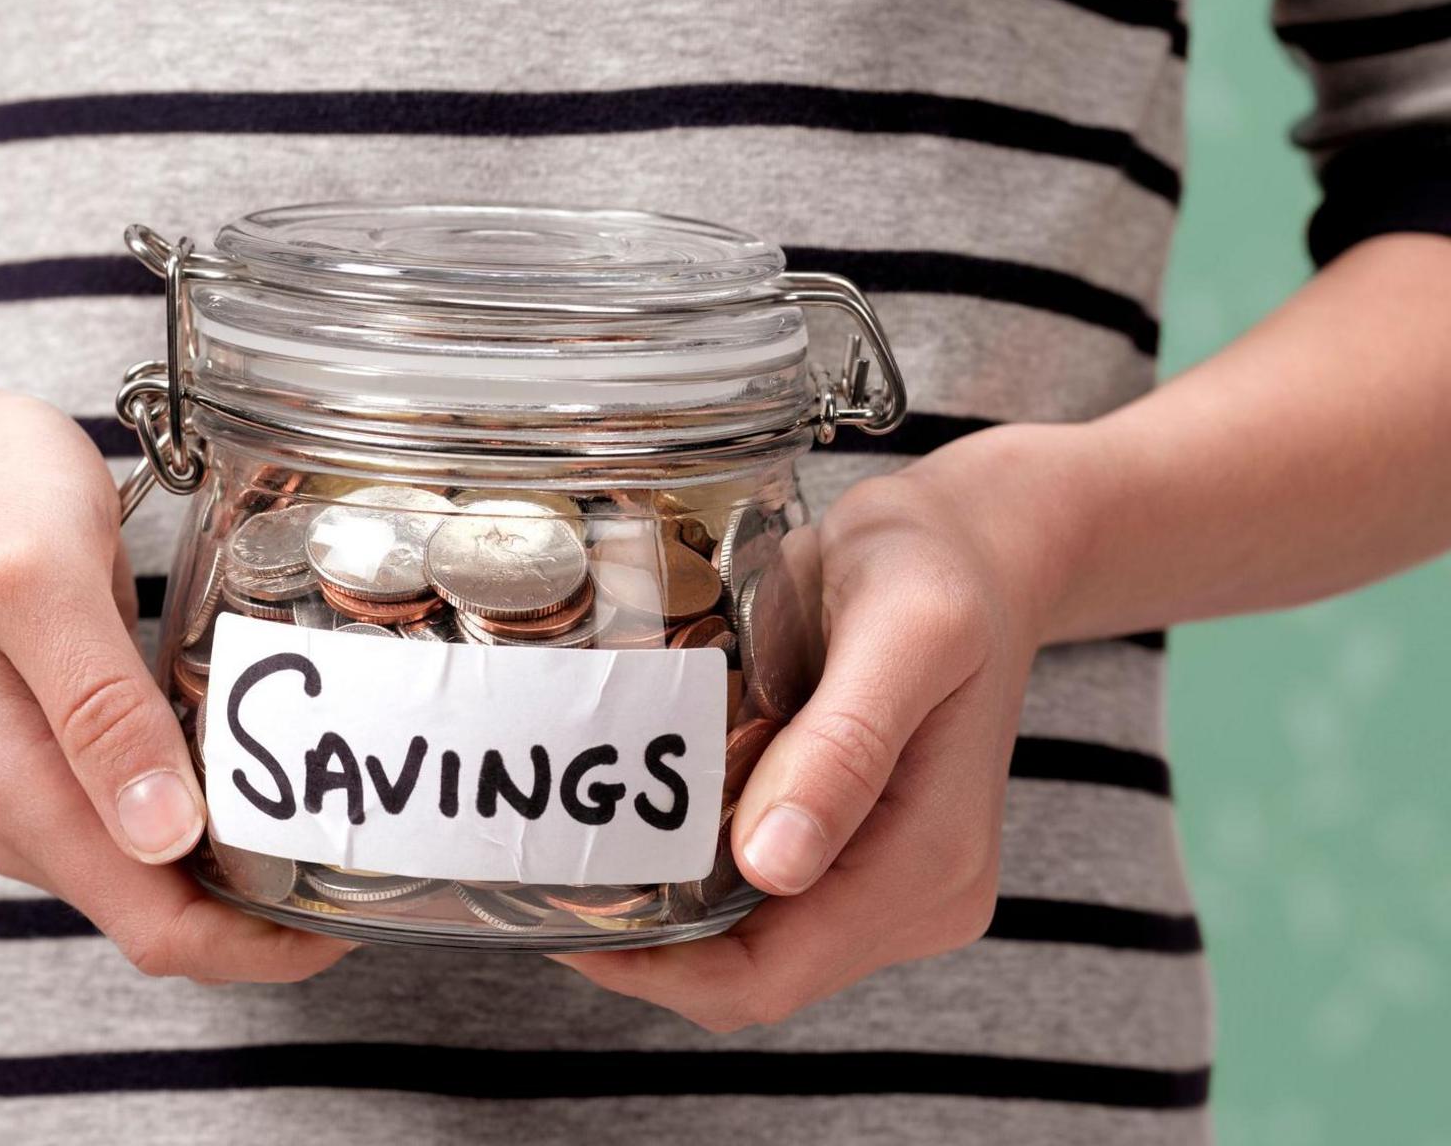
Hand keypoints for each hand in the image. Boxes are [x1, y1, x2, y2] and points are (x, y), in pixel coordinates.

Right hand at [0, 335, 350, 982]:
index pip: (157, 929)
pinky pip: (156, 819)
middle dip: (271, 915)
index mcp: (17, 794)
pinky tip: (279, 771)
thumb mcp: (40, 578)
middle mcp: (23, 816)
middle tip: (380, 853)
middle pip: (169, 918)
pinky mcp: (62, 754)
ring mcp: (40, 789)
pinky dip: (221, 814)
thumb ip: (99, 709)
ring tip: (348, 819)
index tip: (358, 915)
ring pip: (166, 876)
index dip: (260, 945)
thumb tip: (164, 838)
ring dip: (252, 868)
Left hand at [553, 427, 1077, 1028]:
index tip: (560, 917)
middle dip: (647, 949)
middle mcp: (921, 895)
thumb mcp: (904, 631)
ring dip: (666, 918)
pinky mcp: (864, 854)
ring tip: (582, 851)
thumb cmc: (936, 569)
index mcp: (930, 862)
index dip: (657, 969)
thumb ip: (844, 748)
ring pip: (751, 947)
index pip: (771, 976)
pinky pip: (762, 901)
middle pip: (754, 977)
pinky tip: (642, 829)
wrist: (975, 546)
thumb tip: (773, 866)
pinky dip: (696, 882)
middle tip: (548, 878)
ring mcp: (895, 884)